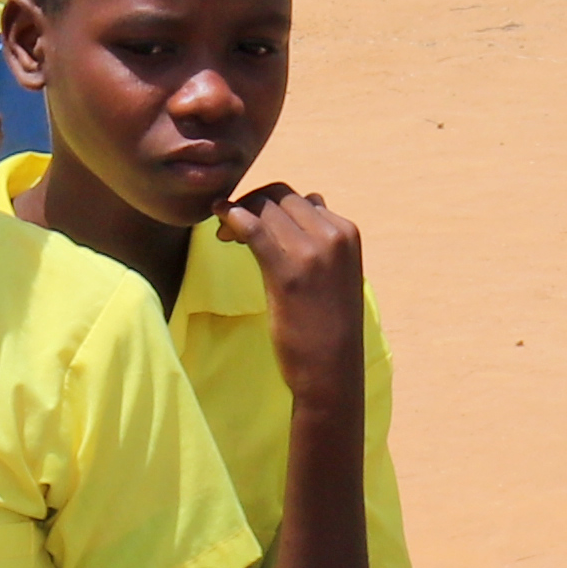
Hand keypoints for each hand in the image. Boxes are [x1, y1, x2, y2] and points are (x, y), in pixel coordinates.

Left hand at [224, 183, 366, 401]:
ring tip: (224, 234)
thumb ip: (323, 242)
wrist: (332, 370)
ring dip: (239, 211)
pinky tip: (219, 216)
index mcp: (347, 233)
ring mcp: (312, 253)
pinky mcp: (286, 273)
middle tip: (231, 227)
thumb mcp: (336, 275)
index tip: (253, 224)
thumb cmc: (330, 326)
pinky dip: (232, 215)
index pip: (301, 200)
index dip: (271, 206)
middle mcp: (333, 236)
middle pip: (281, 197)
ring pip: (266, 207)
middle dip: (252, 203)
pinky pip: (253, 228)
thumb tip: (308, 204)